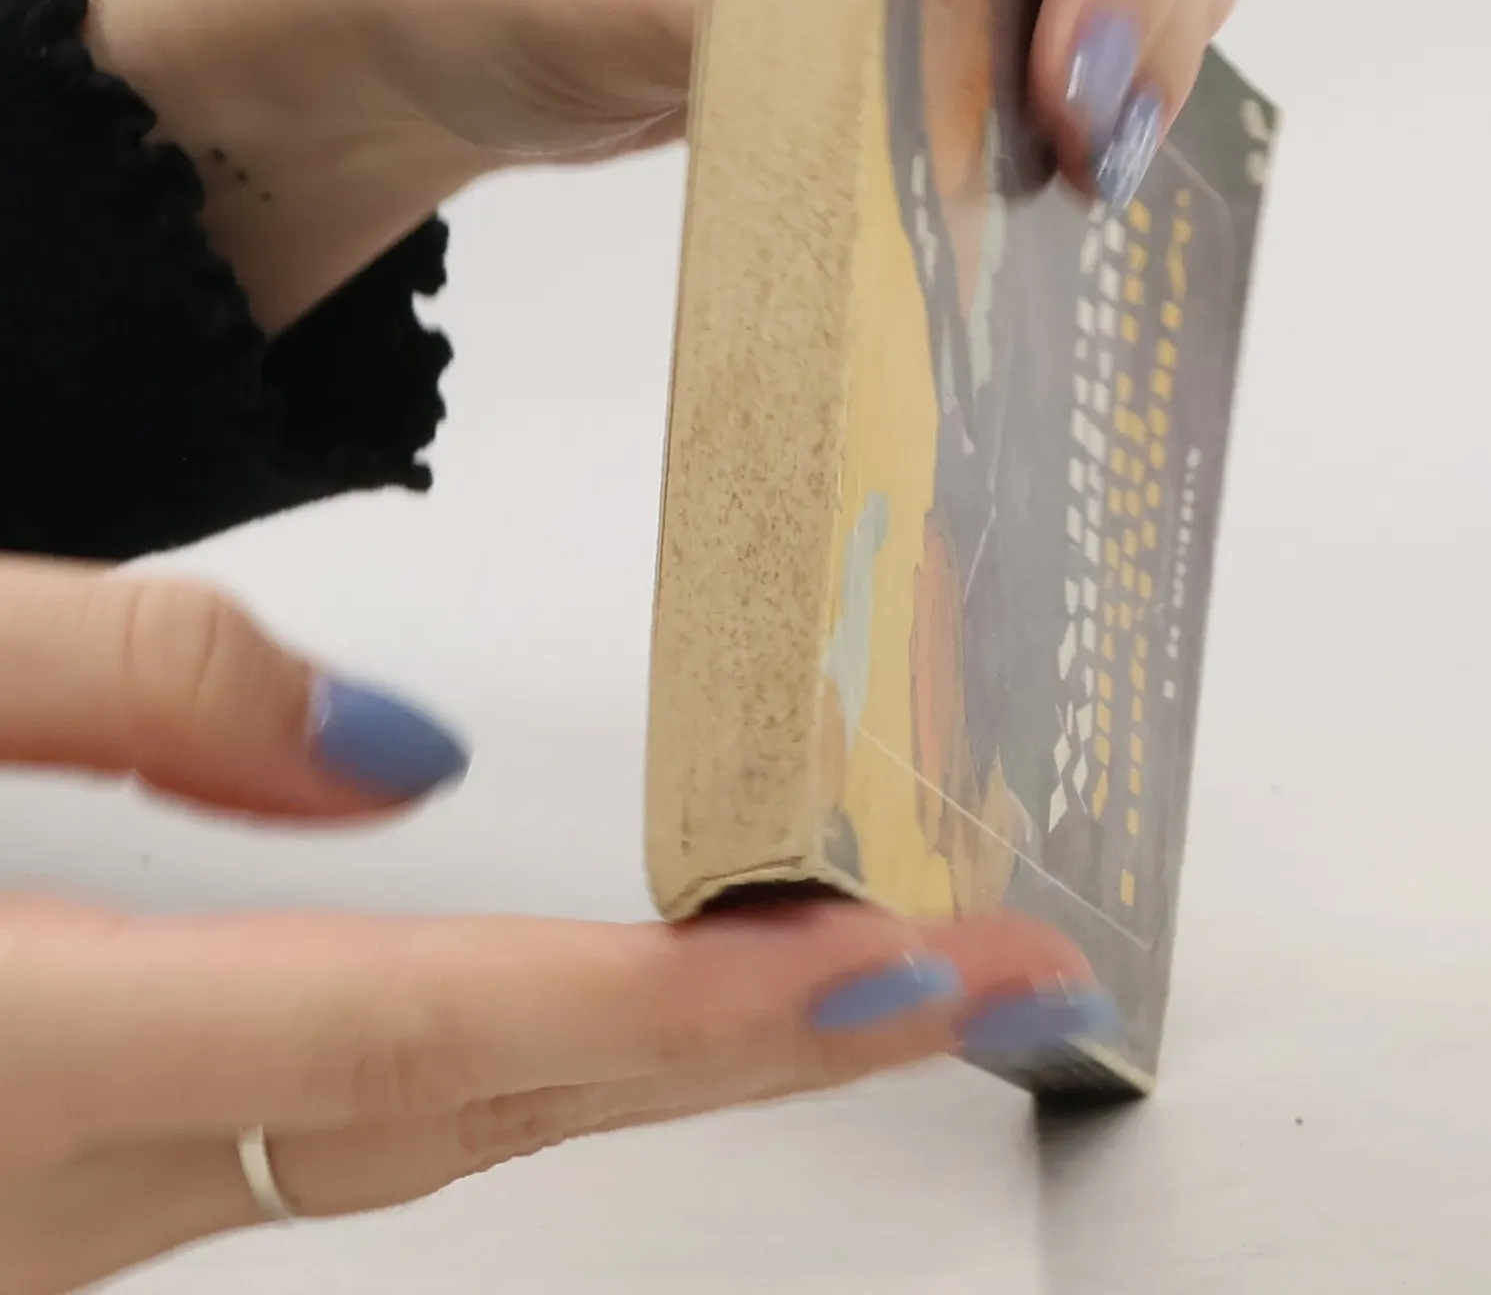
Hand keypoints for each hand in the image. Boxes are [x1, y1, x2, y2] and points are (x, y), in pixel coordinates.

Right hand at [0, 555, 1101, 1293]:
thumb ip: (115, 693)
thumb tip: (398, 756)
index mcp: (6, 1050)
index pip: (434, 1027)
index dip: (693, 1013)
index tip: (908, 971)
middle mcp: (49, 1183)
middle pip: (481, 1109)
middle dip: (748, 1047)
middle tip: (975, 967)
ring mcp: (49, 1216)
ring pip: (415, 1132)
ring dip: (637, 1057)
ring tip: (838, 958)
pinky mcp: (45, 1180)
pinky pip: (318, 1124)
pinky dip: (492, 1062)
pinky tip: (605, 1005)